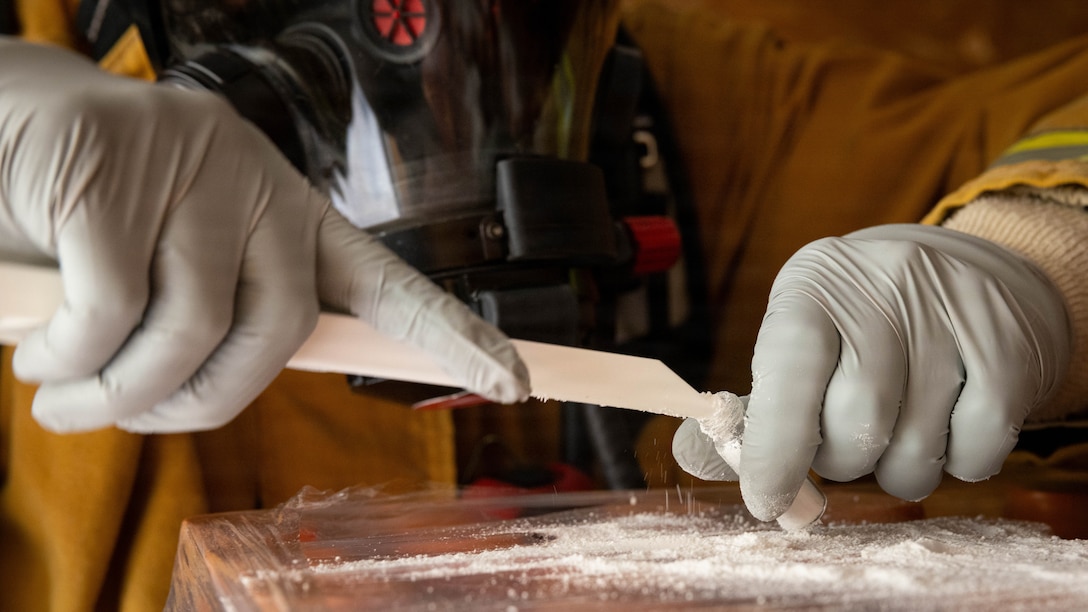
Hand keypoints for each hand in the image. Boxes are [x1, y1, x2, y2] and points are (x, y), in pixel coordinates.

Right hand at [0, 40, 528, 432]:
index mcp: (289, 217)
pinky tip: (41, 359)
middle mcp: (261, 187)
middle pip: (281, 333)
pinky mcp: (114, 168)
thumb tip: (200, 394)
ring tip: (61, 398)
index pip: (388, 282)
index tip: (515, 379)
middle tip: (122, 418)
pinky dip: (73, 361)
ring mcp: (194, 170)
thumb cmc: (90, 219)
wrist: (2, 125)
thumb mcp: (165, 271)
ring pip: (194, 328)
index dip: (452, 335)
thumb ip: (210, 321)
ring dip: (120, 396)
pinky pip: (112, 312)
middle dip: (197, 406)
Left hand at [674, 223, 1069, 520]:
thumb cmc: (860, 323)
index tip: (764, 498)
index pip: (789, 369)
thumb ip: (754, 402)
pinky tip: (945, 423)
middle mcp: (883, 292)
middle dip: (840, 457)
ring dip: (895, 469)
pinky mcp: (1008, 352)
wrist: (971, 275)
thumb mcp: (798, 337)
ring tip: (895, 428)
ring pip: (912, 454)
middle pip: (854, 427)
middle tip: (845, 435)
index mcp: (813, 288)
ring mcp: (952, 318)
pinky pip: (972, 455)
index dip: (774, 444)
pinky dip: (955, 463)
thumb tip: (690, 455)